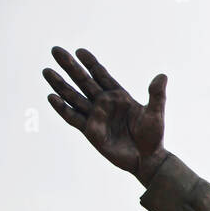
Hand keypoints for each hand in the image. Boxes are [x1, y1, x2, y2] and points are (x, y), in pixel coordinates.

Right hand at [43, 47, 168, 185]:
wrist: (147, 160)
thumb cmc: (153, 137)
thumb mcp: (155, 114)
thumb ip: (156, 95)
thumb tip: (162, 76)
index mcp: (119, 96)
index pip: (101, 75)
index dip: (90, 63)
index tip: (79, 51)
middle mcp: (104, 103)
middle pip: (83, 81)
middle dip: (70, 66)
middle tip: (56, 50)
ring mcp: (95, 116)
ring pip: (73, 96)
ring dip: (60, 84)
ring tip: (47, 71)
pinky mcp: (90, 131)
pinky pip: (73, 117)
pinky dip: (62, 108)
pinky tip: (52, 97)